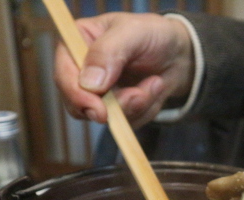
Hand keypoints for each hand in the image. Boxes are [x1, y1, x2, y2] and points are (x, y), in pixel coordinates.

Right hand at [54, 12, 194, 126]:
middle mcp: (82, 70)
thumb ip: (108, 52)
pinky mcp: (117, 109)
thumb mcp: (132, 33)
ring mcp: (99, 93)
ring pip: (106, 117)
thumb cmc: (153, 34)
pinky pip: (126, 123)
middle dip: (114, 106)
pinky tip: (155, 88)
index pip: (63, 75)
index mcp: (77, 42)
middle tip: (138, 96)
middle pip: (79, 104)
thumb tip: (90, 84)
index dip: (77, 95)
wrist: (180, 53)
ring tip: (155, 82)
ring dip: (136, 105)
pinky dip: (146, 109)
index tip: (99, 110)